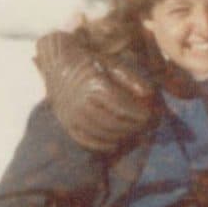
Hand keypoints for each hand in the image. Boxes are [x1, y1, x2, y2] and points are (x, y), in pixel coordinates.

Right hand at [35, 32, 154, 151]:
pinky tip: (115, 143)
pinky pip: (85, 140)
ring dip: (121, 135)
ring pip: (102, 133)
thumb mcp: (111, 64)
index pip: (123, 108)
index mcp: (95, 87)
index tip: (149, 115)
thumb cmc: (90, 61)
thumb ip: (130, 79)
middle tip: (144, 126)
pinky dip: (102, 144)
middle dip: (132, 127)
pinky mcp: (66, 123)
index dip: (139, 114)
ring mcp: (72, 115)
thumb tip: (149, 93)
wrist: (58, 62)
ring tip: (133, 132)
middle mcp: (82, 103)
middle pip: (114, 123)